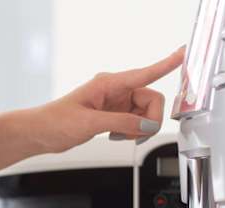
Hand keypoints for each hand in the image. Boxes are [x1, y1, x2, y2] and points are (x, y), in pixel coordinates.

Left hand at [25, 47, 183, 152]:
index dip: (167, 64)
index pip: (145, 73)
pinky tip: (117, 136)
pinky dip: (132, 131)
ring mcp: (114, 103)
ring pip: (144, 113)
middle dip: (150, 119)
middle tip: (137, 134)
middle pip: (150, 100)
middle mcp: (114, 91)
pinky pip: (135, 122)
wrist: (40, 134)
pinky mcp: (112, 115)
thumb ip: (122, 122)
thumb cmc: (55, 122)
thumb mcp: (90, 123)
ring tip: (120, 136)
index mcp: (108, 84)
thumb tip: (147, 125)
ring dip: (140, 127)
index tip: (184, 54)